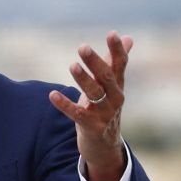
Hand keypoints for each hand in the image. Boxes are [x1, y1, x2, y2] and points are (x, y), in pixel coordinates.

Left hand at [48, 31, 131, 180]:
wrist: (105, 146)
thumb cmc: (104, 109)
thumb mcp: (111, 86)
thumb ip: (116, 62)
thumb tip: (128, 37)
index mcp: (118, 86)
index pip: (120, 64)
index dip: (117, 50)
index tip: (112, 34)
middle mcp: (115, 98)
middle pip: (106, 77)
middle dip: (95, 62)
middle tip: (82, 47)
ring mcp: (104, 113)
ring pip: (94, 94)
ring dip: (83, 79)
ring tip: (72, 65)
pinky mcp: (91, 127)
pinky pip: (77, 114)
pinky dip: (64, 104)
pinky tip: (52, 94)